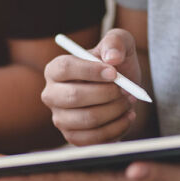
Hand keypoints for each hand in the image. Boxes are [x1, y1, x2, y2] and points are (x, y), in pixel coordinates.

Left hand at [0, 154, 179, 180]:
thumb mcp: (177, 173)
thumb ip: (156, 171)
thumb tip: (133, 167)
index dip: (24, 180)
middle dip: (13, 180)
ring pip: (54, 177)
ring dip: (25, 175)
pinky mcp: (102, 175)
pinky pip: (66, 174)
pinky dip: (44, 171)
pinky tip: (29, 169)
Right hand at [41, 29, 142, 145]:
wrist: (122, 93)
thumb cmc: (116, 67)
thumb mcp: (120, 45)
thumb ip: (116, 42)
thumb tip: (112, 57)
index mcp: (55, 69)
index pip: (64, 69)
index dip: (90, 71)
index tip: (114, 73)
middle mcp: (51, 95)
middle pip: (73, 96)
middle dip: (107, 94)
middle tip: (126, 91)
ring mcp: (60, 118)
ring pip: (87, 119)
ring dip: (115, 111)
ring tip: (128, 102)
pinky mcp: (72, 137)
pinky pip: (93, 138)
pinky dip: (116, 128)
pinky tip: (126, 117)